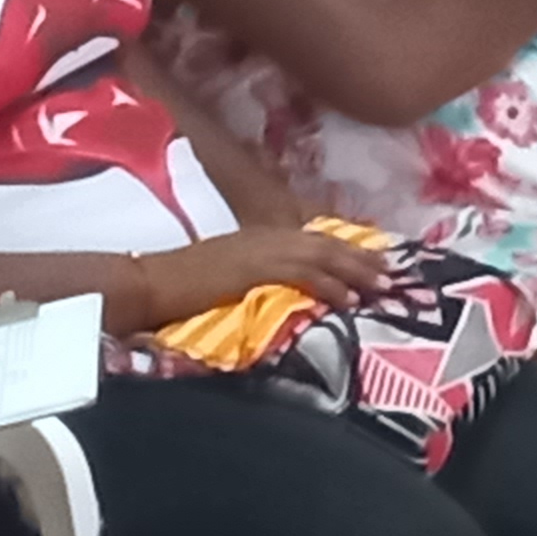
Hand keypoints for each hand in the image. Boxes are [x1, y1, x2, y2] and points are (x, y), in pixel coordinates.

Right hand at [119, 227, 384, 334]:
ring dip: (354, 270)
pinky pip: (300, 273)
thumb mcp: (227, 278)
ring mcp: (257, 248)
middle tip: (391, 274)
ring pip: (319, 254)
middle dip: (360, 258)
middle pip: (324, 243)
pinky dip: (328, 284)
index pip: (311, 239)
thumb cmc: (178, 287)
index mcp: (258, 237)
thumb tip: (288, 296)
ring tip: (381, 287)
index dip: (345, 250)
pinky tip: (348, 299)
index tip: (373, 264)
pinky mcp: (251, 267)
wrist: (145, 283)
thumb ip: (258, 280)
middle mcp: (263, 236)